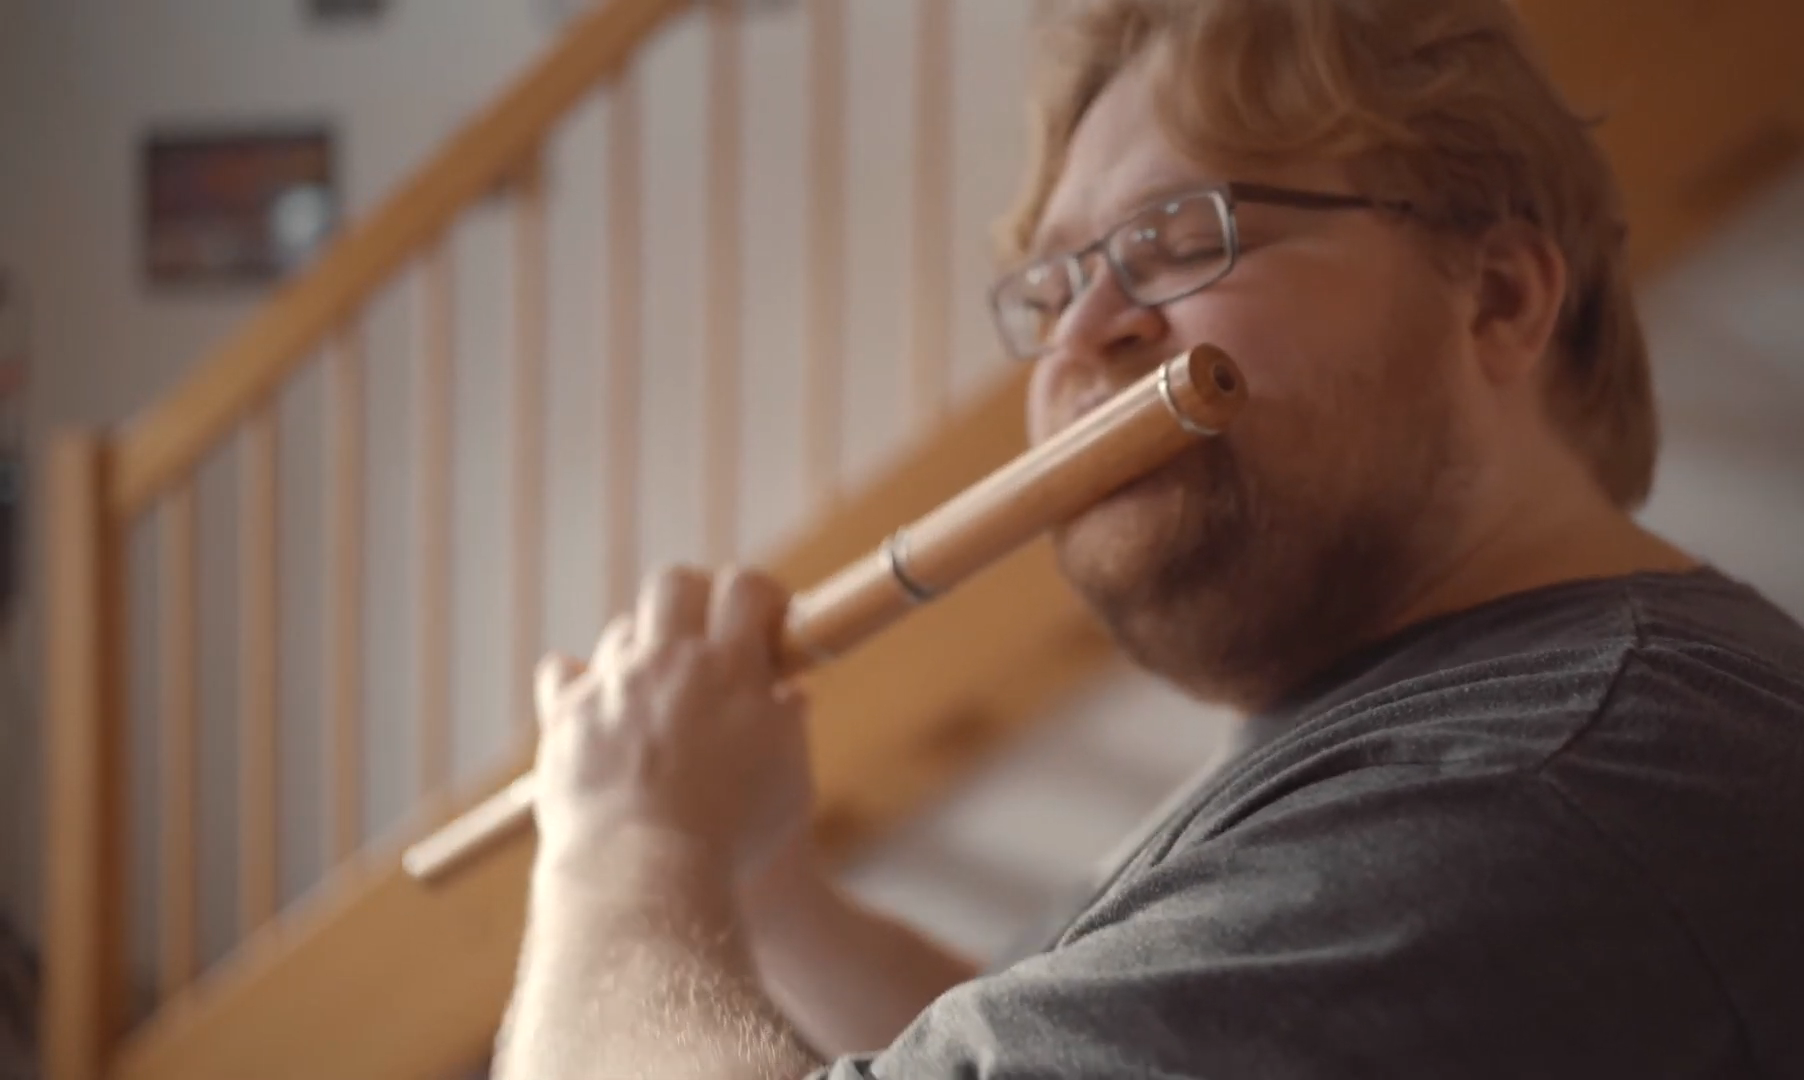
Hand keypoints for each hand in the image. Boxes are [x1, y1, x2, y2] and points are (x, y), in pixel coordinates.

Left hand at [530, 566, 814, 886]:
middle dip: (694, 597)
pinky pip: (563, 671)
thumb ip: (789, 726)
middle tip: (708, 633)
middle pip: (673, 584)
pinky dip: (579, 682)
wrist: (645, 875)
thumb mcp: (790, 782)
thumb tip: (788, 694)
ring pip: (621, 631)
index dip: (760, 594)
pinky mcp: (566, 717)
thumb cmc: (733, 839)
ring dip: (642, 651)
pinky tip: (596, 705)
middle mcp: (666, 662)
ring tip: (657, 693)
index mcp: (729, 668)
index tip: (767, 619)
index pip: (744, 587)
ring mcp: (611, 685)